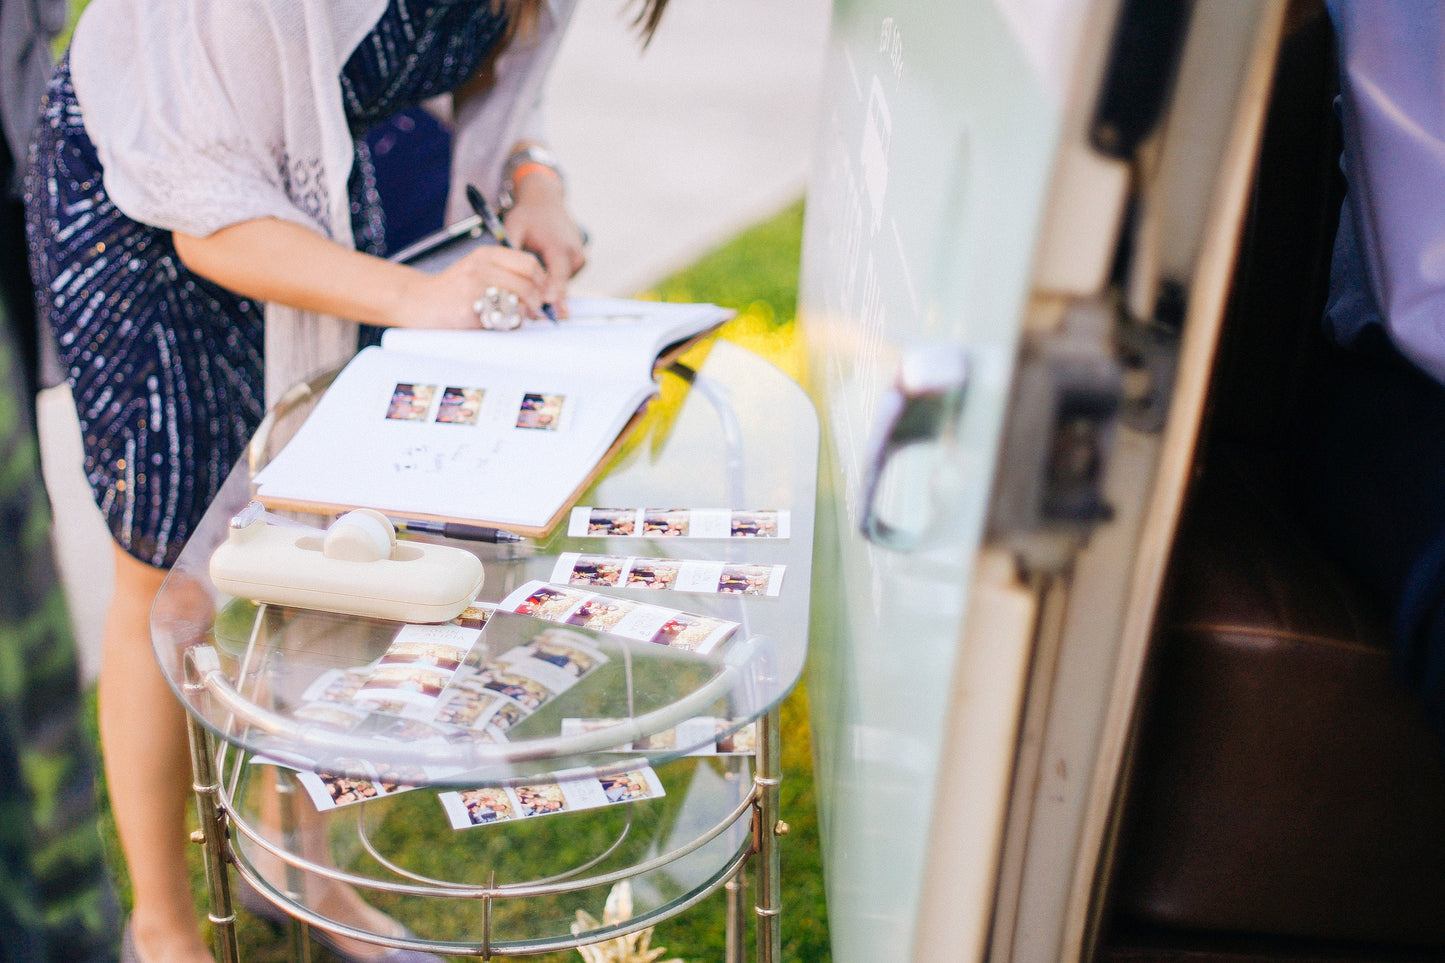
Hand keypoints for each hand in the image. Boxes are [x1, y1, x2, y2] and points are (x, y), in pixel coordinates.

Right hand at [392, 244, 547, 328]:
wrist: (416, 302)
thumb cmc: (452, 293)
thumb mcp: (477, 273)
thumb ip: (506, 277)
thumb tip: (543, 294)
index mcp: (486, 254)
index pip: (529, 263)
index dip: (542, 282)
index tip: (543, 296)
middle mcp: (482, 265)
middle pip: (529, 281)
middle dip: (537, 300)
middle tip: (533, 312)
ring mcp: (475, 284)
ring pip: (520, 298)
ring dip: (525, 313)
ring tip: (514, 319)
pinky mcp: (469, 306)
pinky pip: (503, 316)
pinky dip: (509, 323)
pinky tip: (498, 324)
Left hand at [502, 172, 585, 314]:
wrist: (545, 200)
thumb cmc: (527, 215)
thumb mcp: (513, 227)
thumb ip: (510, 250)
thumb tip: (502, 272)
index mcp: (558, 246)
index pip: (556, 279)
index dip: (550, 297)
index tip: (543, 312)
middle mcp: (573, 253)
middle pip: (561, 286)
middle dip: (549, 301)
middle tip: (540, 317)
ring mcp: (579, 257)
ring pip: (563, 283)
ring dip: (549, 289)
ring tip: (532, 288)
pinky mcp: (580, 260)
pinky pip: (565, 277)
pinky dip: (554, 280)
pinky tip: (542, 273)